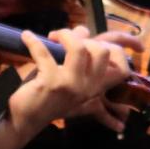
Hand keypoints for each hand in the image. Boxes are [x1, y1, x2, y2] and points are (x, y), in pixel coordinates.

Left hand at [7, 27, 132, 138]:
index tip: (98, 39)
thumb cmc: (49, 100)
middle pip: (102, 51)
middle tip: (66, 40)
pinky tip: (27, 37)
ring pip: (79, 47)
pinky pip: (44, 53)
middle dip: (84, 38)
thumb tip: (84, 30)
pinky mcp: (51, 83)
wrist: (27, 119)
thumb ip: (82, 59)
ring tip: (53, 37)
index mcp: (96, 87)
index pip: (122, 68)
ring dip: (65, 35)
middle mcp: (88, 87)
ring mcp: (71, 85)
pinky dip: (33, 41)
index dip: (118, 49)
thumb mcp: (72, 84)